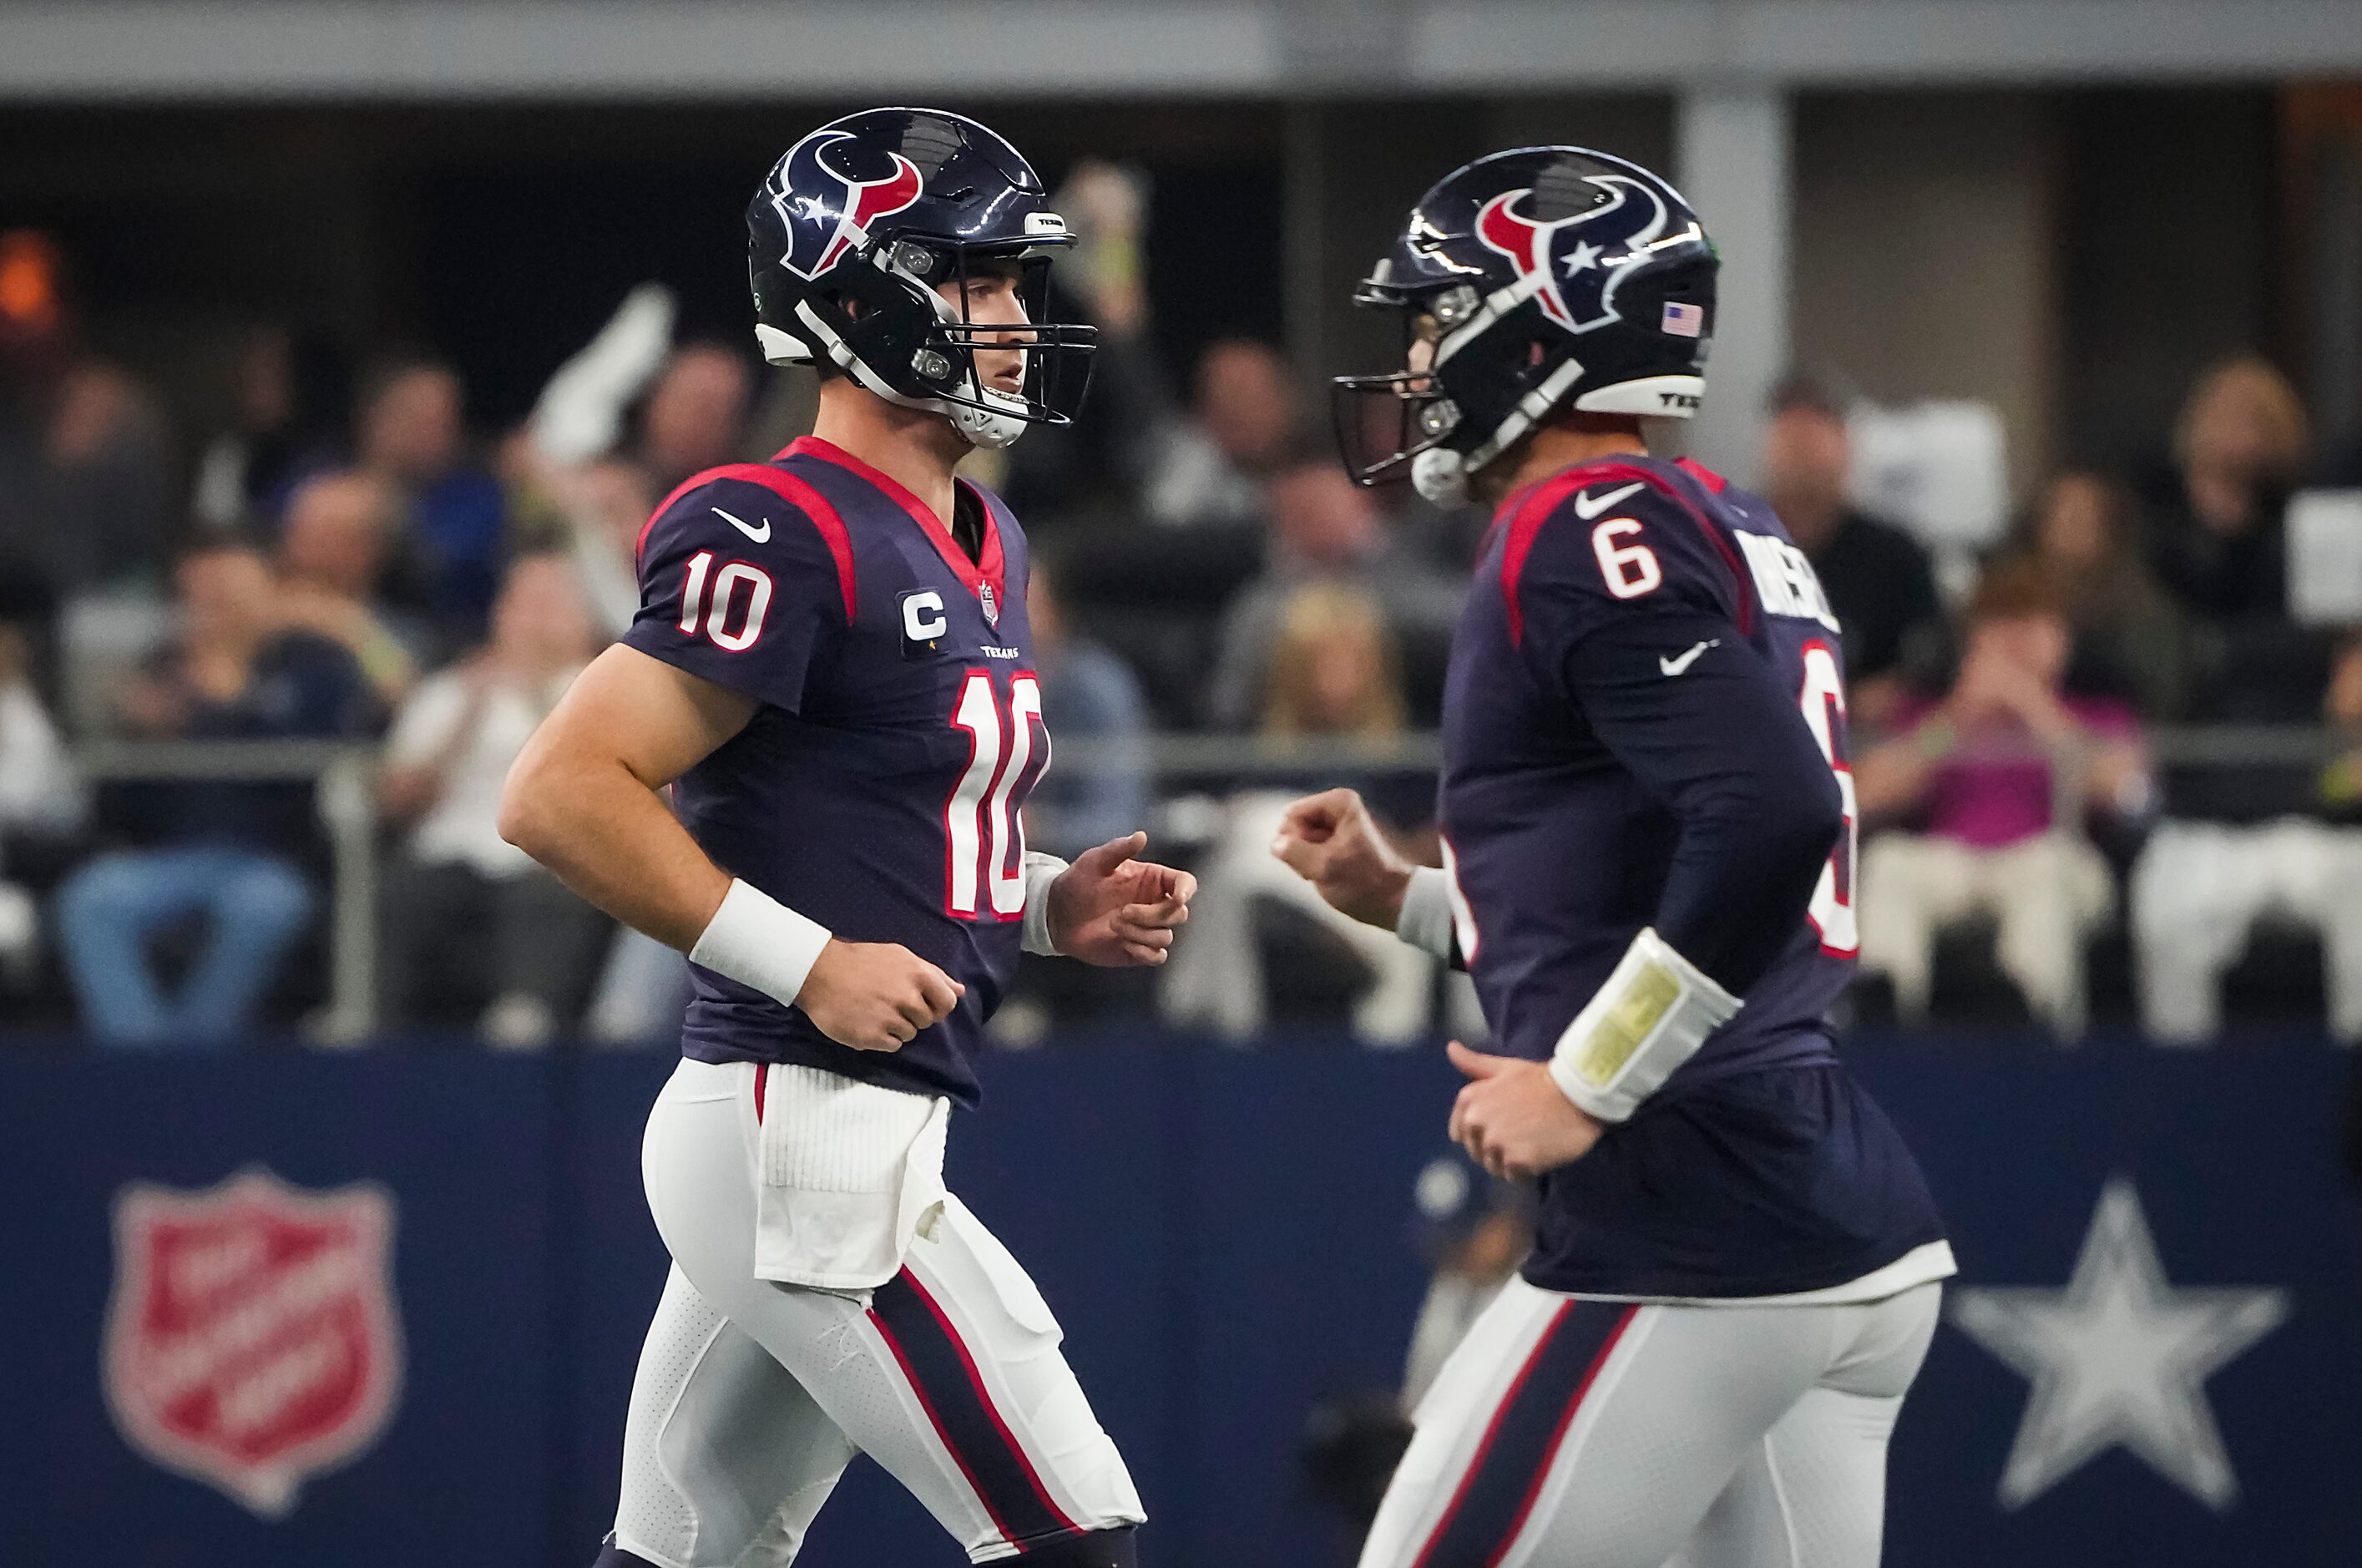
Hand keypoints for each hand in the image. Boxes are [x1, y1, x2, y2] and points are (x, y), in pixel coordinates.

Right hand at [795, 939, 963, 1051]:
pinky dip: (883, 1038)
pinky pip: (893, 1046)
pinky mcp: (871, 1036)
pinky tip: (868, 1022)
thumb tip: (959, 991)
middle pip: (927, 1021)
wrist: (819, 972)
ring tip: (875, 1010)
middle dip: (913, 1015)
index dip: (938, 1006)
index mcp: (917, 975)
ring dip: (896, 1027)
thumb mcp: (900, 957)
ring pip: (910, 1035)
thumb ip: (933, 974)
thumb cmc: (861, 962)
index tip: (923, 1004)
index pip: (947, 1002)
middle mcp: (906, 997)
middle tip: (889, 1003)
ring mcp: (888, 1018)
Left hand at [1048, 831, 1195, 966]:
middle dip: (1153, 915)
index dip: (1187, 891)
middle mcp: (1155, 904)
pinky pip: (1158, 956)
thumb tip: (1142, 836)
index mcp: (1152, 880)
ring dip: (1140, 933)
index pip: (1185, 884)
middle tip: (1122, 912)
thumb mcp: (1095, 861)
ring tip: (1112, 924)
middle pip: (1179, 914)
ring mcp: (1148, 929)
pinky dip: (1144, 951)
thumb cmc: (1077, 883)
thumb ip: (1119, 849)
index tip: (1176, 898)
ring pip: (1166, 936)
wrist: (1057, 915)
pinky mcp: (1139, 950)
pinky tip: (1122, 944)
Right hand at [1270, 788, 1415, 930]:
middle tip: (1321, 869)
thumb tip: (1275, 845)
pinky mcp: (1333, 842)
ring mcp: (1334, 825)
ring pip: (1297, 840)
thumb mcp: (1325, 868)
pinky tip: (1326, 876)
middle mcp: (1336, 808)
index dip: (1297, 840)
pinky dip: (1311, 865)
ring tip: (1326, 874)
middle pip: (1294, 826)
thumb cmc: (1364, 883)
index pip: (1292, 815)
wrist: (1393, 901)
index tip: (1319, 858)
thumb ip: (1293, 852)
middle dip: (1300, 851)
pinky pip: (1306, 850)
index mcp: (1338, 803)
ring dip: (1305, 861)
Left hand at [1445, 1040, 1602, 1179]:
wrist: (1579, 1095)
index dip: (1481, 1133)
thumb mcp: (1506, 1068)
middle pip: (1477, 1153)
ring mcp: (1496, 1142)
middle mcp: (1477, 1122)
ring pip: (1494, 1167)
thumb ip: (1474, 1064)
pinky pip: (1513, 1178)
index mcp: (1470, 1099)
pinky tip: (1541, 1153)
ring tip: (1533, 1142)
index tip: (1502, 1125)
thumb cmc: (1543, 1080)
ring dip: (1511, 1162)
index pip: (1459, 1133)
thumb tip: (1451, 1048)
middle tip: (1523, 1133)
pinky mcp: (1517, 1161)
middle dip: (1497, 1148)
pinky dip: (1526, 1172)